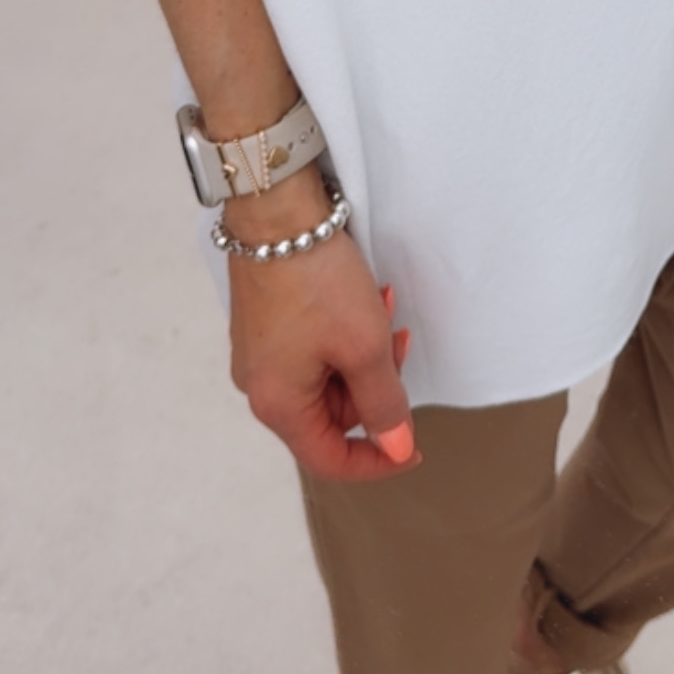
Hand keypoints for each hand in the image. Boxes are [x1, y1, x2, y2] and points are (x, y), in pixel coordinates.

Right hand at [224, 167, 418, 481]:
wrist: (275, 212)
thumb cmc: (315, 279)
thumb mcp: (364, 346)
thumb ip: (384, 403)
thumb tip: (396, 447)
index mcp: (277, 404)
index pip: (329, 460)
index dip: (376, 461)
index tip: (414, 447)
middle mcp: (260, 386)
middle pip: (331, 414)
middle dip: (374, 385)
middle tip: (399, 343)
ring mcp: (260, 354)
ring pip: (326, 378)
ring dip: (363, 353)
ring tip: (384, 307)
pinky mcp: (266, 324)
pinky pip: (312, 348)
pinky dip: (344, 333)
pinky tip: (364, 296)